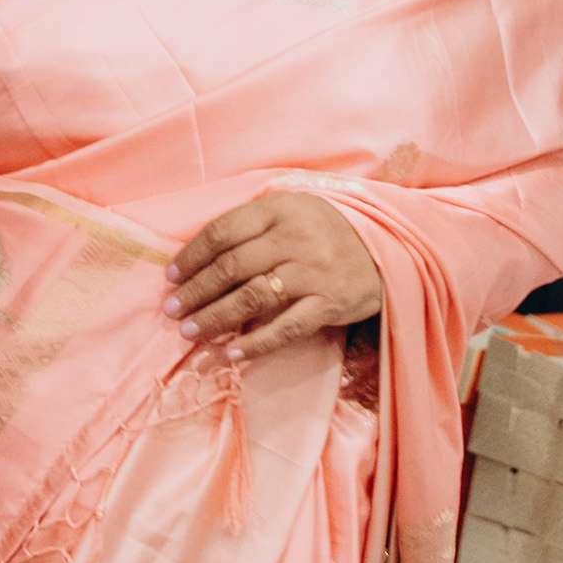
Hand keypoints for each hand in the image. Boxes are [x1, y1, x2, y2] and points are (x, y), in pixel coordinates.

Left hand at [165, 191, 382, 364]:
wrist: (391, 249)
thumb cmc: (329, 233)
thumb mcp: (294, 213)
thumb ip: (254, 229)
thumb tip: (198, 259)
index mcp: (281, 209)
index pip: (223, 231)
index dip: (191, 255)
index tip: (170, 277)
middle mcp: (295, 237)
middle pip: (231, 267)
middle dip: (195, 291)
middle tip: (172, 311)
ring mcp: (313, 271)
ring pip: (251, 298)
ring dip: (214, 318)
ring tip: (189, 333)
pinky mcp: (330, 303)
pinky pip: (285, 328)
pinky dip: (256, 343)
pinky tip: (232, 353)